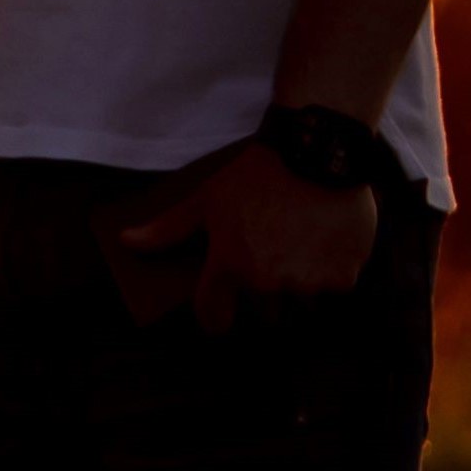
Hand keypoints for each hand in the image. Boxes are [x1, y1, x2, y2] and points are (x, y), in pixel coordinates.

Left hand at [105, 143, 379, 331]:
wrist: (318, 152)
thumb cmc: (256, 175)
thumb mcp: (206, 199)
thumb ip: (168, 228)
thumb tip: (127, 241)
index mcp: (229, 265)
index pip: (213, 317)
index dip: (214, 318)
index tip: (220, 316)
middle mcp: (267, 281)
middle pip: (262, 313)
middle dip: (262, 295)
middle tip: (269, 262)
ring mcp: (307, 282)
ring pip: (300, 302)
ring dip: (299, 286)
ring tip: (299, 249)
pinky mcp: (344, 277)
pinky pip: (334, 289)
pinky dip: (332, 273)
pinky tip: (325, 243)